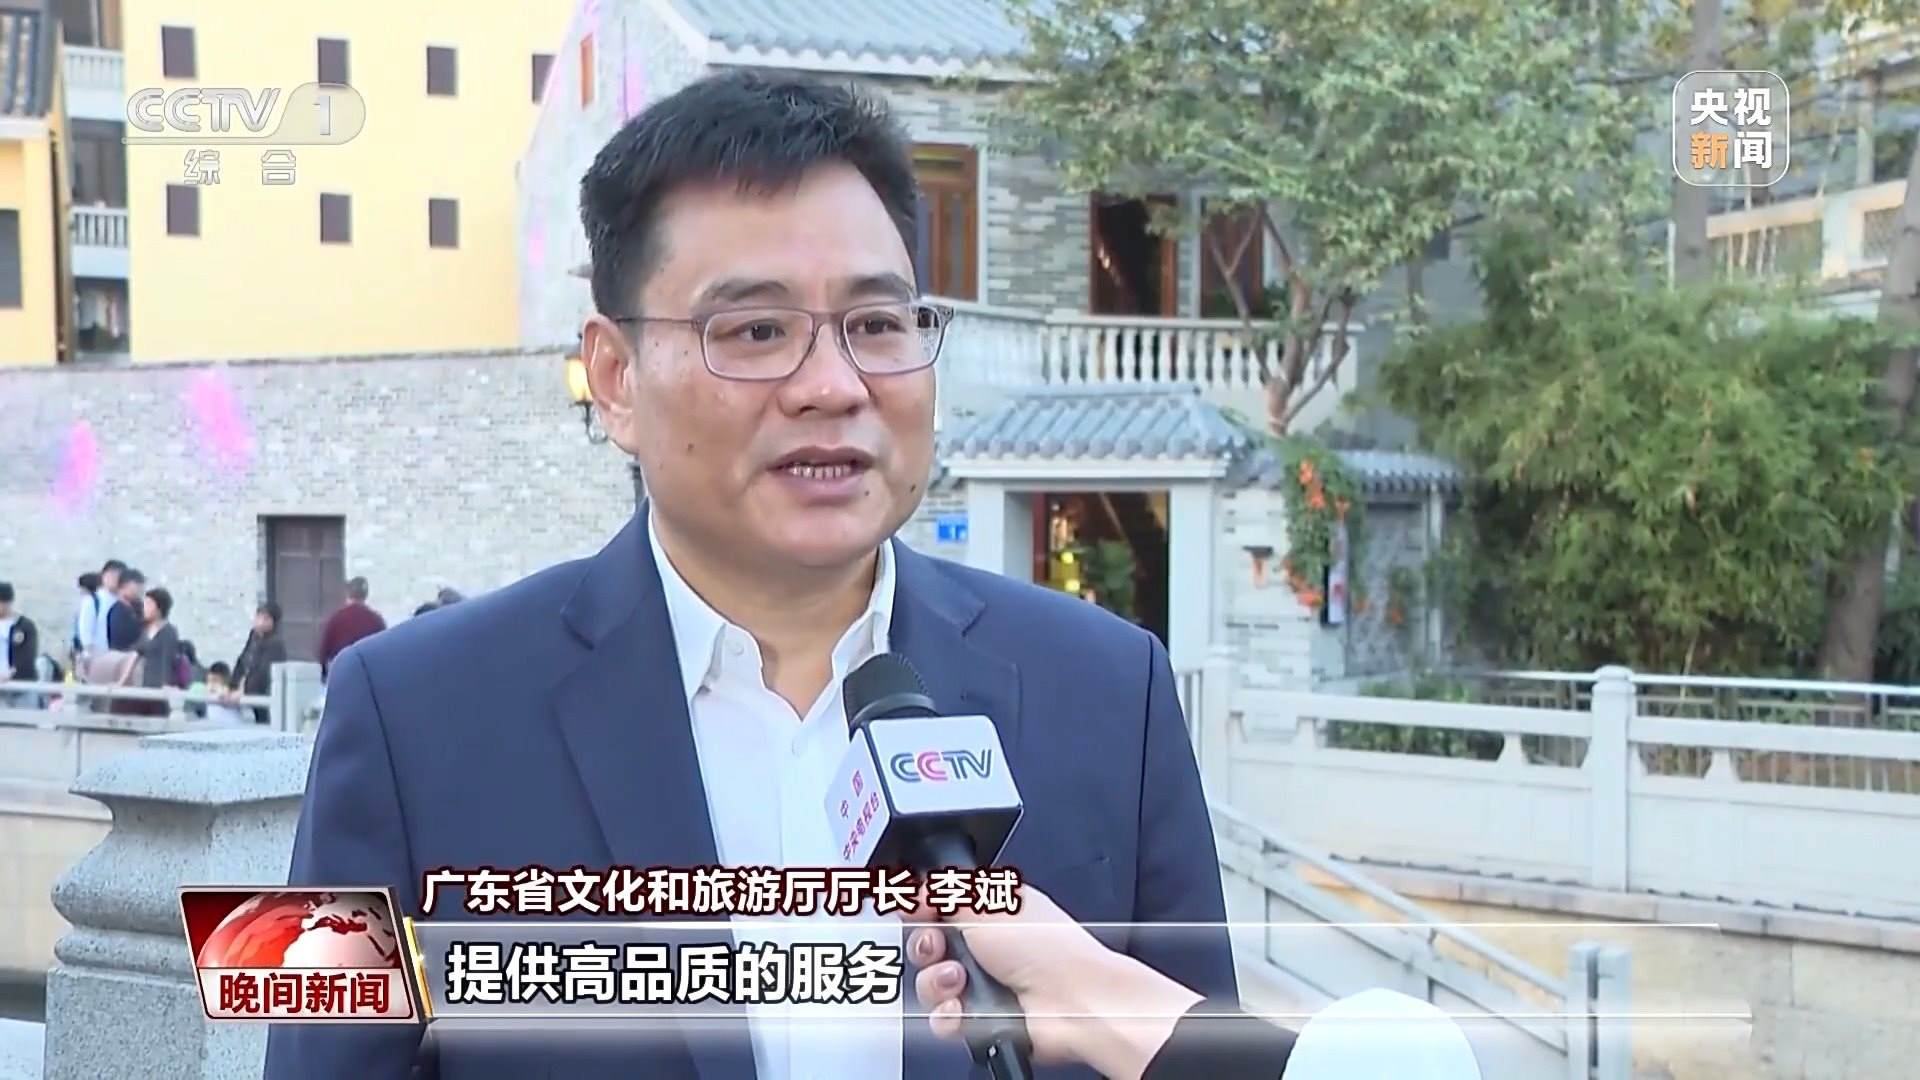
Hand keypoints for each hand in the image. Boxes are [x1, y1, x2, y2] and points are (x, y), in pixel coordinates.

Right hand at [907, 883, 1201, 1079]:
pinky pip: (944, 1019)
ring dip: (938, 983)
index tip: (914, 908)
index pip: (940, 905)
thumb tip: (919, 884)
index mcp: (991, 909)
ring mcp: (983, 985)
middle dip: (926, 947)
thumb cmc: (1049, 948)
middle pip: (928, 945)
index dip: (922, 907)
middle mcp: (986, 946)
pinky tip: (962, 1008)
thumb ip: (948, 892)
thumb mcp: (988, 905)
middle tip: (938, 946)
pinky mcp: (981, 1018)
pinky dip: (948, 1015)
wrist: (1072, 1002)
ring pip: (931, 984)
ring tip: (959, 981)